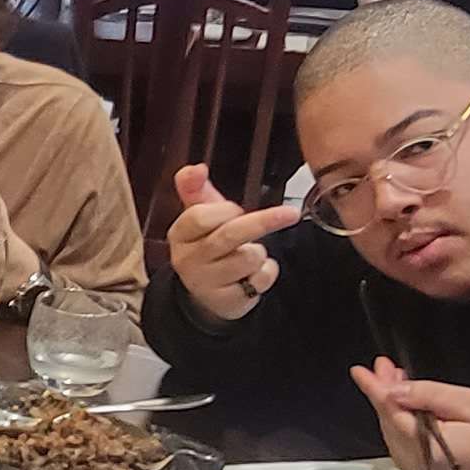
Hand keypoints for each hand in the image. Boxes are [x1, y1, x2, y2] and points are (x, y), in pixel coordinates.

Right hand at [162, 163, 300, 322]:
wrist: (207, 293)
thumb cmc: (207, 245)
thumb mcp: (199, 215)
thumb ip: (195, 187)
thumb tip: (196, 168)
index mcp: (179, 235)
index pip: (199, 216)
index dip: (224, 210)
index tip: (236, 210)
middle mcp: (188, 260)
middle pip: (229, 235)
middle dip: (264, 222)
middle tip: (290, 214)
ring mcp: (206, 283)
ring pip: (249, 258)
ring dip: (260, 253)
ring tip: (249, 255)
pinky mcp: (227, 301)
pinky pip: (261, 280)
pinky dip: (267, 273)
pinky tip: (254, 275)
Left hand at [347, 356, 469, 469]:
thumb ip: (432, 395)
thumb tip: (397, 390)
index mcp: (429, 450)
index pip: (390, 413)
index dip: (375, 389)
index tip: (363, 371)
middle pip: (389, 427)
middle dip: (385, 396)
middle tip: (386, 369)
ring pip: (396, 440)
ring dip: (394, 412)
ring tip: (399, 385)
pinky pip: (408, 453)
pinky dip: (405, 431)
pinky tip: (413, 414)